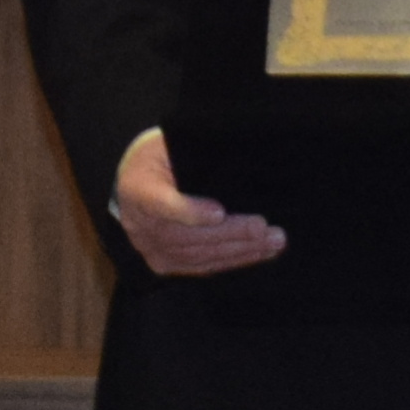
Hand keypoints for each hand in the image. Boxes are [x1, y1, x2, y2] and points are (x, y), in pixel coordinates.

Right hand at [109, 127, 286, 278]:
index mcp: (137, 188)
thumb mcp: (169, 143)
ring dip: (240, 250)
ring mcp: (151, 249)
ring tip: (273, 242)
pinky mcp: (165, 263)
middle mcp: (139, 225)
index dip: (190, 212)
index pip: (161, 204)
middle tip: (264, 228)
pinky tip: (259, 252)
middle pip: (186, 236)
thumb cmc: (160, 155)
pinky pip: (203, 265)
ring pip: (199, 255)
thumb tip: (236, 163)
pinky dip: (234, 260)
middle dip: (231, 233)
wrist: (136, 180)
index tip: (220, 213)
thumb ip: (193, 156)